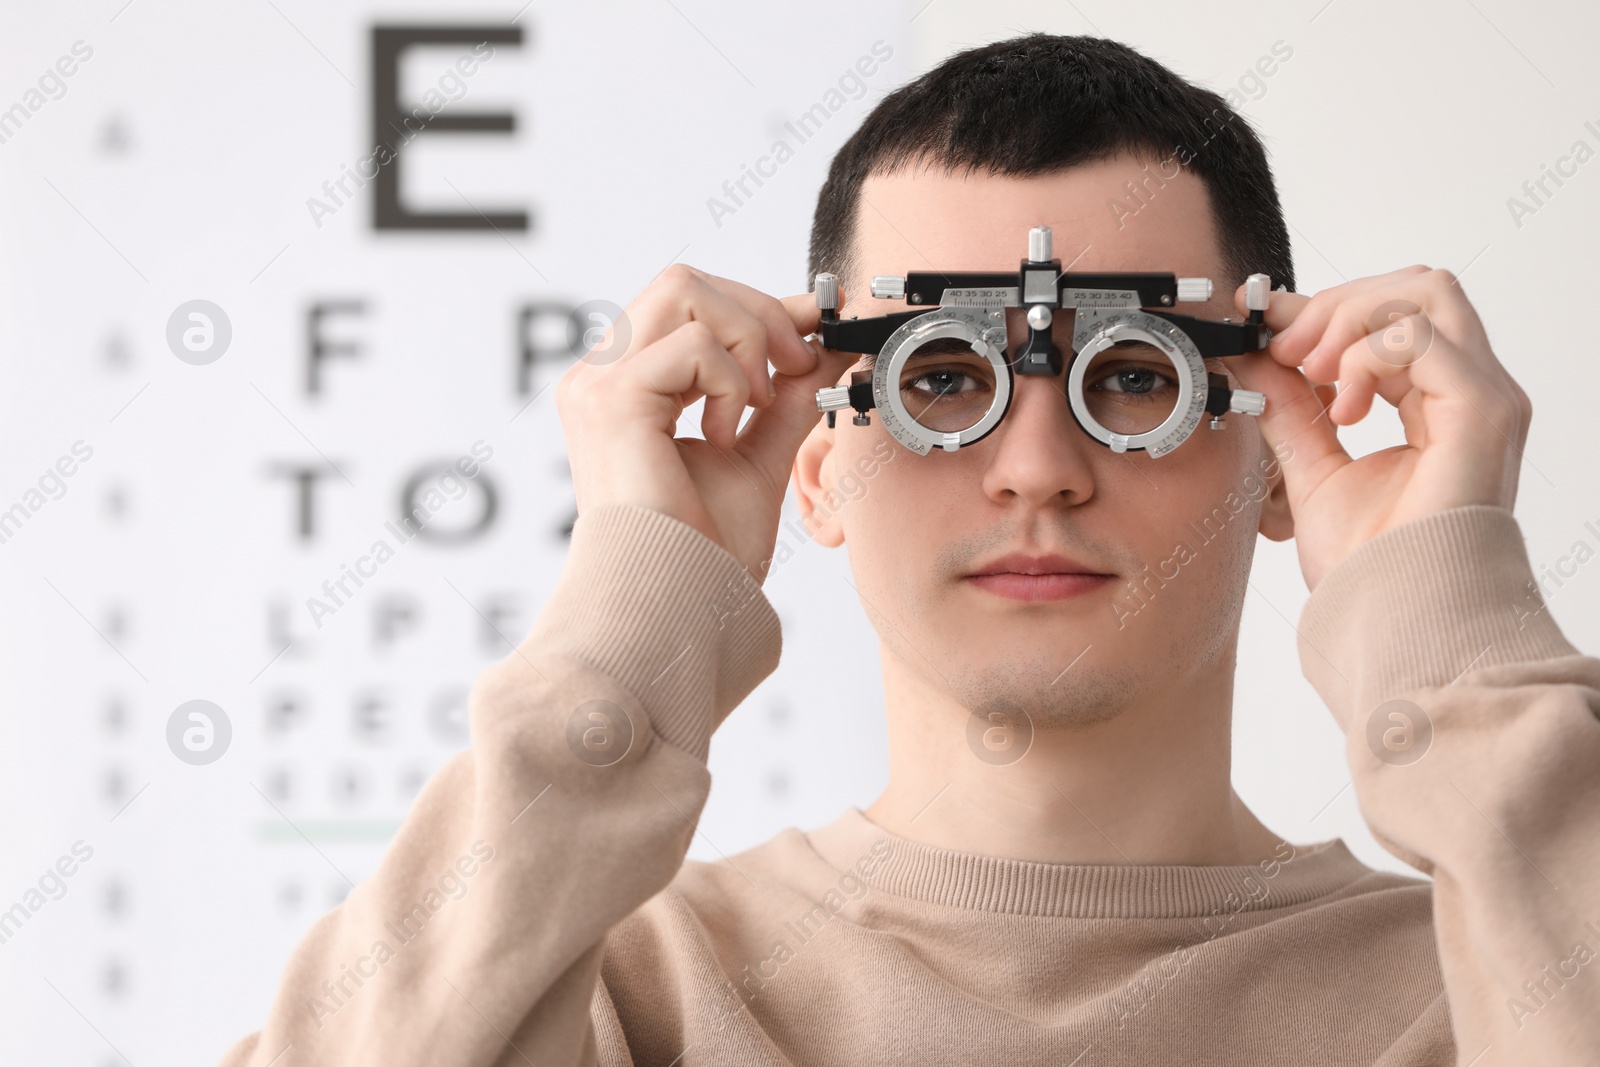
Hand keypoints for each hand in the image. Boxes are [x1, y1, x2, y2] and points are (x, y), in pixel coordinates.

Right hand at [556, 264, 858, 580]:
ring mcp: (598, 384)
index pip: (689, 304)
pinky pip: (695, 345)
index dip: (758, 303)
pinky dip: (730, 383)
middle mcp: (601, 376)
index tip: (817, 319)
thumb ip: (785, 400)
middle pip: (686, 281)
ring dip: (747, 341)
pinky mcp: (611, 399)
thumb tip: (824, 349)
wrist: (678, 605)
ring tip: (755, 407)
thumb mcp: (758, 456)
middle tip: (798, 367)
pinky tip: (723, 435)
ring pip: (687, 291)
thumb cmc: (701, 553)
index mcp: (626, 386)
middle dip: (760, 313)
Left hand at [1229, 265, 1532, 590]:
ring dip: (1348, 319)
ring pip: (1423, 294)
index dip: (1325, 308)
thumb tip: (1254, 357)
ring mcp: (1483, 397)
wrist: (1394, 616)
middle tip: (1285, 348)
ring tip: (1310, 372)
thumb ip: (1289, 409)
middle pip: (1415, 288)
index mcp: (1438, 403)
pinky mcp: (1482, 410)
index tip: (1264, 321)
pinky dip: (1365, 353)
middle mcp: (1469, 391)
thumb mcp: (1311, 468)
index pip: (1394, 318)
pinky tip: (1341, 405)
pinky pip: (1422, 336)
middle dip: (1336, 304)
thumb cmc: (1370, 565)